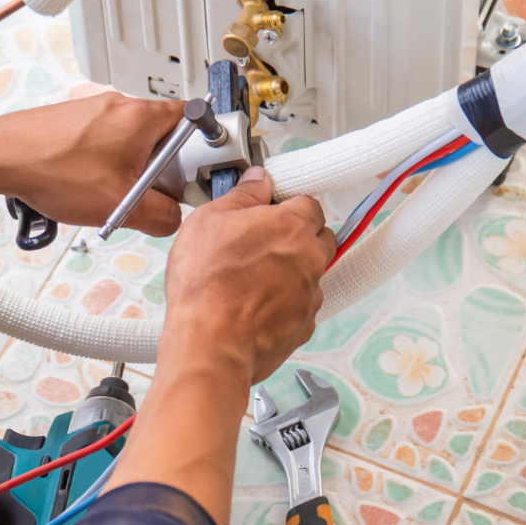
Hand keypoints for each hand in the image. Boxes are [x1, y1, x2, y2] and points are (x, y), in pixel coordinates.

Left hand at [0, 92, 184, 235]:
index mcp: (140, 116)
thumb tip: (172, 218)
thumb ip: (160, 216)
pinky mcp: (75, 121)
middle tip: (146, 192)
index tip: (200, 169)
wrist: (0, 156)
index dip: (203, 146)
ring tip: (106, 194)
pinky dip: (102, 166)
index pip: (193, 117)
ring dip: (127, 171)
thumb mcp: (119, 206)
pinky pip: (104, 144)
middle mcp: (119, 105)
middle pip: (161, 135)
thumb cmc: (50, 168)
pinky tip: (84, 187)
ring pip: (130, 142)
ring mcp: (94, 110)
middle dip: (159, 168)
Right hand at [162, 166, 335, 382]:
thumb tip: (257, 181)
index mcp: (291, 226)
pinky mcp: (303, 327)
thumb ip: (242, 195)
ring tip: (250, 279)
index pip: (309, 203)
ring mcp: (310, 296)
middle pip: (319, 238)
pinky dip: (283, 303)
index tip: (269, 211)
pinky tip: (252, 305)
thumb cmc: (206, 283)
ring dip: (290, 272)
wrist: (209, 343)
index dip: (288, 205)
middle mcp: (310, 259)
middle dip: (297, 237)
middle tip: (262, 243)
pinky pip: (300, 306)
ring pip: (310, 274)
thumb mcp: (208, 220)